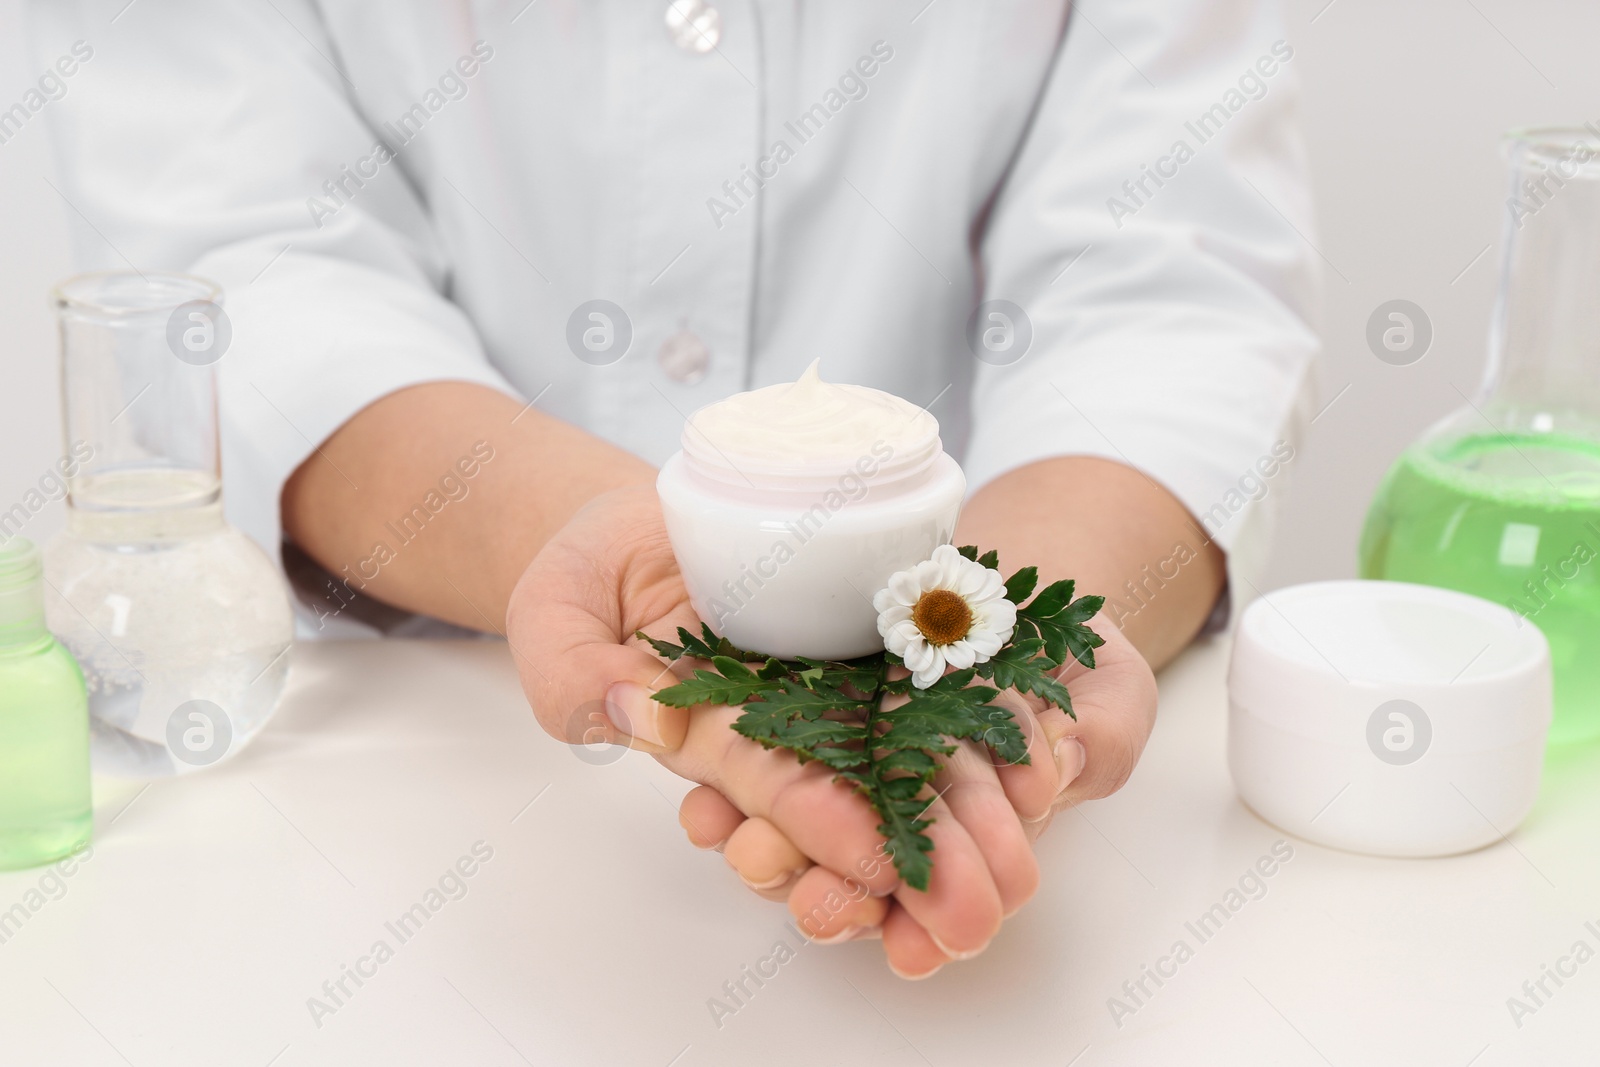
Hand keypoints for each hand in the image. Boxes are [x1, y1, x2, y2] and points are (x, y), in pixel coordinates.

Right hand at [506, 485, 1082, 961]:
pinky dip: (984, 714)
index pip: (760, 779)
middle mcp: (780, 723)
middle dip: (907, 852)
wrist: (647, 513)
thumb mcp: (551, 609)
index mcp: (704, 735)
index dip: (810, 817)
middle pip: (849, 788)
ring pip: (901, 751)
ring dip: (960, 811)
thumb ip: (565, 671)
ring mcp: (832, 680)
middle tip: (977, 907)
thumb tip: (625, 706)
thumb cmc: (588, 566)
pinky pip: (933, 670)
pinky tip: (1042, 757)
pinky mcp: (874, 631)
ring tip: (1021, 861)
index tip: (870, 854)